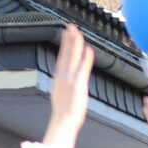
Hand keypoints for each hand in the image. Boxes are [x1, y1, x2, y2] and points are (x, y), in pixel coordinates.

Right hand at [41, 24, 95, 147]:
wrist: (64, 121)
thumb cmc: (65, 111)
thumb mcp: (61, 93)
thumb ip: (64, 83)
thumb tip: (66, 78)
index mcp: (59, 76)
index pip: (62, 56)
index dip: (65, 43)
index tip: (67, 33)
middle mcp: (62, 75)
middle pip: (66, 53)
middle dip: (69, 39)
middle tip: (71, 26)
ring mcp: (69, 79)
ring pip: (72, 57)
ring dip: (75, 44)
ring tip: (78, 32)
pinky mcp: (77, 85)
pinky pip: (83, 68)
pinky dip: (86, 58)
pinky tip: (89, 49)